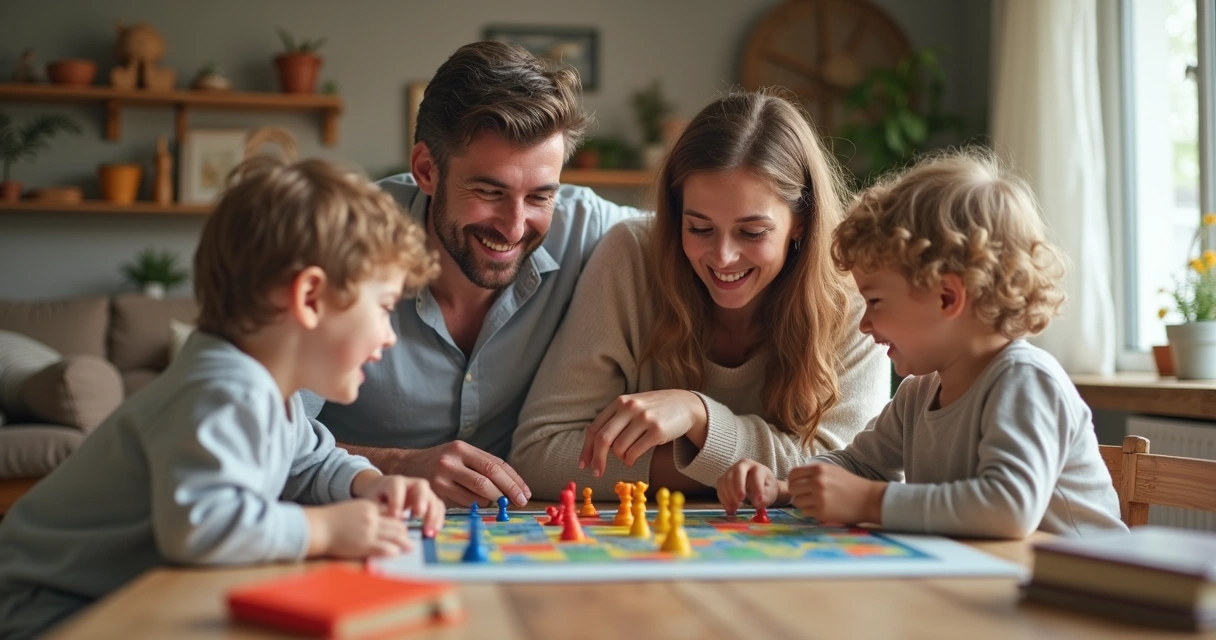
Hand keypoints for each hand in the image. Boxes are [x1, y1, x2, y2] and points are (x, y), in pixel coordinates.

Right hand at [303, 499, 410, 558]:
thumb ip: (366, 513)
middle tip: (409, 538)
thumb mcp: (351, 509)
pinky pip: (387, 548)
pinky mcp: (366, 544)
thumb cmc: (330, 520)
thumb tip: (377, 521)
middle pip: (397, 524)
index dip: (399, 520)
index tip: (403, 526)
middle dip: (405, 532)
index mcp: (369, 506)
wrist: (318, 527)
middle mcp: (373, 517)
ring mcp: (370, 531)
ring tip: (409, 547)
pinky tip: (396, 554)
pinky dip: (394, 551)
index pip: (392, 512)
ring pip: (396, 535)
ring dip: (405, 542)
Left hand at [351, 471, 444, 537]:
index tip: (395, 517)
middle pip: (421, 487)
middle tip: (418, 516)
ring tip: (428, 532)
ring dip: (433, 515)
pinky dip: (438, 519)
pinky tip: (434, 533)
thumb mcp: (372, 503)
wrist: (381, 492)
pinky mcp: (429, 501)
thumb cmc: (376, 498)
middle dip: (421, 501)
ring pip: (433, 498)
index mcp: (394, 482)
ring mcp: (423, 492)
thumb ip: (379, 512)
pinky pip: (439, 507)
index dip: (397, 500)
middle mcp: (411, 483)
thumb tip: (388, 526)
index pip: (397, 486)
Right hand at [394, 441, 529, 508]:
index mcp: (462, 448)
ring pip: (479, 491)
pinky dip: (477, 504)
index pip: (495, 464)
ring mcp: (443, 474)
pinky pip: (465, 501)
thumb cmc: (440, 462)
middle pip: (490, 477)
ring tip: (497, 501)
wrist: (406, 466)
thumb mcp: (459, 455)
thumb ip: (481, 466)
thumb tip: (512, 485)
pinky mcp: (437, 489)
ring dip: (493, 499)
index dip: (514, 479)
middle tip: (520, 501)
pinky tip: (479, 502)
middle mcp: (453, 459)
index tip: (525, 492)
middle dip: (509, 490)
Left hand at [579, 390, 707, 476]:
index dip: (587, 449)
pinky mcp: (657, 430)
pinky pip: (634, 453)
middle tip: (596, 473)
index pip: (595, 428)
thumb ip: (615, 421)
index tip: (583, 464)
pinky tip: (634, 457)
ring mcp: (644, 418)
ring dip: (621, 458)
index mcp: (620, 402)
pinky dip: (631, 460)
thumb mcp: (633, 407)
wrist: (686, 404)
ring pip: (619, 449)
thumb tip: (594, 448)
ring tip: (628, 455)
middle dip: (597, 460)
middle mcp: (630, 408)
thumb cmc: (654, 410)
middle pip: (603, 439)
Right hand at [716, 459, 788, 514]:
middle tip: (740, 501)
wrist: (758, 484)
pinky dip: (723, 498)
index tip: (758, 500)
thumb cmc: (765, 487)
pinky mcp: (723, 478)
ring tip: (735, 509)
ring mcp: (731, 471)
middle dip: (738, 486)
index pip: (756, 475)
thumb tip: (758, 503)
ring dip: (729, 495)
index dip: (757, 487)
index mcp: (757, 467)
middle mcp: (743, 465)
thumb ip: (766, 497)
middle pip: (738, 472)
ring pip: (726, 479)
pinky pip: (720, 487)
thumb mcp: (770, 492)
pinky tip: (729, 508)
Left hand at [788, 464, 886, 525]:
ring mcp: (819, 498)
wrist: (869, 499)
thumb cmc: (850, 484)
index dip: (793, 480)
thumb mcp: (831, 470)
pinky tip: (821, 509)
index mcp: (819, 469)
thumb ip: (813, 473)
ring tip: (815, 503)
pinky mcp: (822, 512)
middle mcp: (817, 482)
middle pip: (792, 488)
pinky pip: (805, 512)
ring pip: (796, 502)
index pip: (793, 474)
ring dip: (803, 503)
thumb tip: (794, 478)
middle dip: (797, 493)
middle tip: (806, 496)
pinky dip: (810, 512)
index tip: (798, 485)